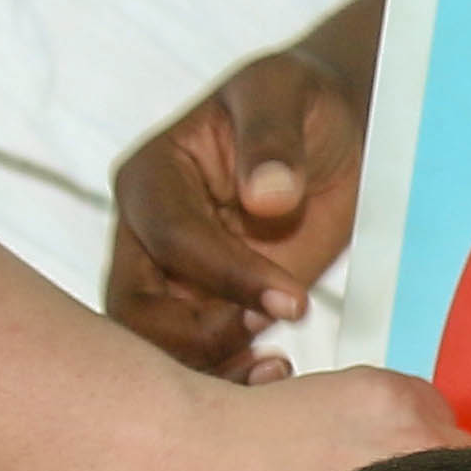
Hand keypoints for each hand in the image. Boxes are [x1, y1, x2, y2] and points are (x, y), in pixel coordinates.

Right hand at [107, 44, 368, 374]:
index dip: (227, 275)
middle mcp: (145, 233)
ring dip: (211, 368)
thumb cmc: (303, 101)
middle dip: (201, 337)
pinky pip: (195, 359)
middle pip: (136, 310)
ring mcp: (170, 280)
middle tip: (273, 347)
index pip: (172, 240)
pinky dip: (228, 379)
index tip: (293, 300)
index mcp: (151, 176)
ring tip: (278, 374)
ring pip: (156, 347)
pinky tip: (277, 377)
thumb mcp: (288, 91)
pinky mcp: (204, 310)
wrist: (334, 131)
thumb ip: (272, 138)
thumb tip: (265, 195)